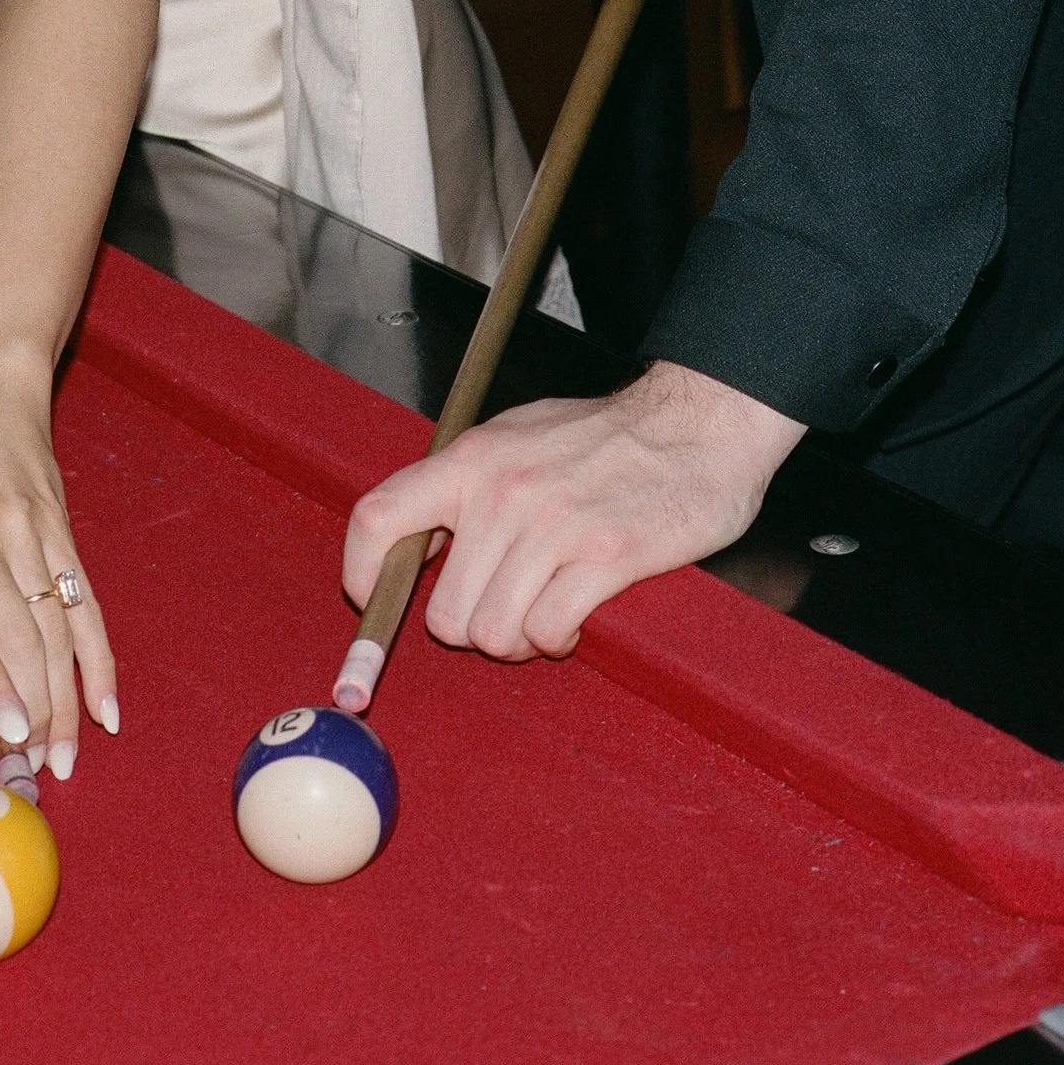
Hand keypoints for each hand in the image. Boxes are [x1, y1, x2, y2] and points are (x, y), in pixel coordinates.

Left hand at [0, 364, 119, 781]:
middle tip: (41, 769)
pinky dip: (99, 660)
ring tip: (68, 754)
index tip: (9, 735)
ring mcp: (30, 531)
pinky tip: (105, 705)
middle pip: (20, 636)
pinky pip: (85, 605)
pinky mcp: (64, 530)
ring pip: (56, 629)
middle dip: (35, 711)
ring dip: (67, 700)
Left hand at [342, 361, 804, 664]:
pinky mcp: (605, 556)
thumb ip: (469, 484)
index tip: (376, 602)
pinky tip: (573, 619)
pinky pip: (548, 632)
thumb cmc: (609, 437)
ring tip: (541, 616)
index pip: (377, 518)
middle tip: (502, 613)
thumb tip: (419, 543)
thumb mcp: (520, 438)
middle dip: (470, 630)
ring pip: (492, 633)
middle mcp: (504, 492)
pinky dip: (556, 641)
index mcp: (473, 459)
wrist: (700, 423)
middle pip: (442, 613)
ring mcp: (554, 525)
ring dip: (516, 641)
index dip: (363, 576)